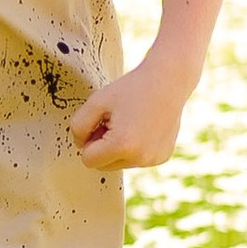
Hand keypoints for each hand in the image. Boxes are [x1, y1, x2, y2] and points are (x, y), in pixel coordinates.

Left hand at [73, 59, 189, 171]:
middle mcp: (141, 157)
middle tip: (112, 122)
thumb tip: (81, 145)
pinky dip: (134, 147)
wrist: (168, 81)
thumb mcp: (95, 102)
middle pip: (103, 166)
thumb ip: (78, 126)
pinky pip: (136, 159)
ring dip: (118, 147)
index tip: (99, 123)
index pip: (88, 160)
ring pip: (120, 163)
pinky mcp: (162, 157)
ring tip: (128, 122)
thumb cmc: (131, 89)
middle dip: (102, 147)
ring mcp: (154, 159)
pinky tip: (141, 127)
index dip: (88, 140)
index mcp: (122, 145)